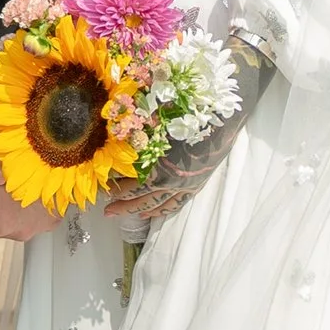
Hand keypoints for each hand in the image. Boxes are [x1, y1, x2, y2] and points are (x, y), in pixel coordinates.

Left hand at [0, 120, 58, 246]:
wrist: (55, 137)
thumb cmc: (14, 149)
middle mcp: (22, 231)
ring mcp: (41, 226)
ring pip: (12, 221)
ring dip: (8, 204)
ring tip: (13, 176)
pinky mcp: (55, 218)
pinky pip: (32, 215)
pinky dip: (27, 202)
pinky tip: (29, 181)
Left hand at [105, 112, 239, 228]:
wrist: (222, 119)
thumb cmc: (189, 115)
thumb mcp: (156, 123)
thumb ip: (137, 133)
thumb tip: (116, 133)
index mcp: (161, 169)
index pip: (135, 187)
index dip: (120, 191)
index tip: (107, 191)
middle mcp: (173, 183)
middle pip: (144, 200)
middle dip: (125, 207)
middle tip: (108, 212)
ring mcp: (186, 185)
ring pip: (161, 205)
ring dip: (142, 210)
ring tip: (128, 214)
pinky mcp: (197, 184)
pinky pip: (178, 202)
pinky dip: (164, 209)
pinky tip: (155, 212)